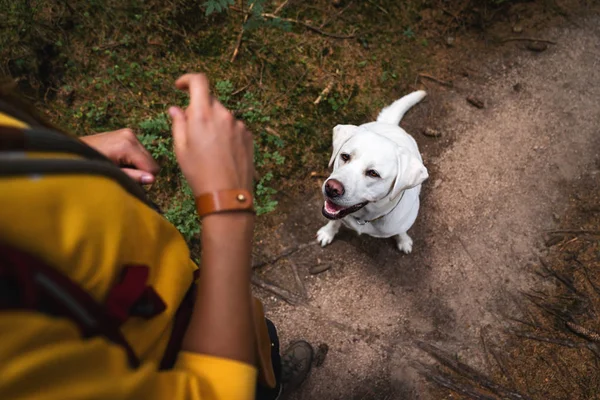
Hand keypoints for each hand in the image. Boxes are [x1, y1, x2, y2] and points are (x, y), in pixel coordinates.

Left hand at [80, 128, 159, 183]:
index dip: (144, 178)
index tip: (129, 180)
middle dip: (141, 171)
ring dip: (137, 165)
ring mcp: (129, 132)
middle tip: (122, 173)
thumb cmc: (90, 165)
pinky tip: (119, 159)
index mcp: (128, 145)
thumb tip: (152, 179)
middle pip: (151, 161)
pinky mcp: (127, 133)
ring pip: (147, 157)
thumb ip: (133, 177)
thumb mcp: (112, 174)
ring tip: (119, 166)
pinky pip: (140, 151)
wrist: (73, 151)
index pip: (152, 167)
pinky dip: (133, 158)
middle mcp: (131, 135)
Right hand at [168, 73, 253, 196]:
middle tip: (192, 132)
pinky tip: (222, 154)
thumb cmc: (199, 173)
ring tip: (209, 150)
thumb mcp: (181, 149)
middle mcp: (223, 115)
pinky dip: (226, 134)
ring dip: (214, 124)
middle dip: (199, 110)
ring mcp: (239, 125)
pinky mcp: (248, 136)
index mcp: (203, 115)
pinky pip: (234, 127)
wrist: (227, 195)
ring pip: (222, 116)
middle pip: (210, 101)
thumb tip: (175, 108)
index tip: (180, 86)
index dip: (188, 79)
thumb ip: (178, 123)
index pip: (199, 82)